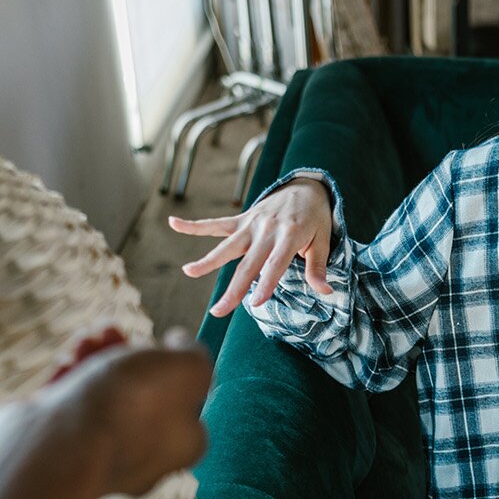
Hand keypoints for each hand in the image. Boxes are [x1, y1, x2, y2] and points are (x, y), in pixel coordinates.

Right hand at [34, 328, 212, 497]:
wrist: (61, 445)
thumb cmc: (129, 408)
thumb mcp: (187, 368)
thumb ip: (193, 354)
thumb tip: (180, 344)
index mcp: (181, 443)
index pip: (185, 400)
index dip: (172, 365)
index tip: (160, 341)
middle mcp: (144, 456)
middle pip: (138, 391)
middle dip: (124, 352)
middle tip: (110, 332)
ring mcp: (99, 456)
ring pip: (100, 395)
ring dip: (92, 358)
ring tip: (85, 340)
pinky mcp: (61, 450)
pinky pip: (67, 407)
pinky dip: (66, 379)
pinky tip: (65, 365)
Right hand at [169, 177, 335, 316]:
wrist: (306, 187)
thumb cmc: (316, 219)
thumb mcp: (324, 240)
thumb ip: (318, 266)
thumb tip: (325, 291)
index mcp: (290, 236)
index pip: (276, 264)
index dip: (266, 283)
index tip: (255, 303)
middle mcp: (267, 229)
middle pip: (248, 263)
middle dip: (233, 288)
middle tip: (218, 311)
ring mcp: (252, 223)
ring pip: (227, 246)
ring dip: (208, 261)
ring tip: (188, 272)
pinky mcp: (242, 219)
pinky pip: (217, 223)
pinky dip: (195, 225)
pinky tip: (174, 224)